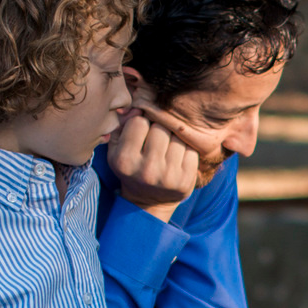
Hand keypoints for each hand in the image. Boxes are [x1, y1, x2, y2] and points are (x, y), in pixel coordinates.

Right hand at [105, 84, 204, 219]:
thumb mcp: (117, 148)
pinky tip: (177, 155)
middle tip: (157, 136)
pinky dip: (185, 147)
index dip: (141, 121)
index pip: (138, 121)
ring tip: (166, 146)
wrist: (149, 201)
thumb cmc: (132, 167)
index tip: (141, 128)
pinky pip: (191, 148)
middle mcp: (146, 170)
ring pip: (177, 136)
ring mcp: (168, 176)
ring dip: (173, 137)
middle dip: (158, 127)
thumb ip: (121, 124)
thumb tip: (137, 107)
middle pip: (160, 127)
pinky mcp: (186, 180)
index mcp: (124, 161)